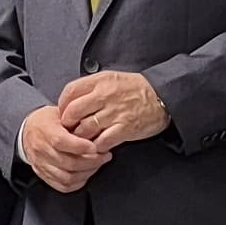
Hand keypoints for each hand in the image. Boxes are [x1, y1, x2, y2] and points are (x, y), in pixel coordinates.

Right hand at [19, 103, 105, 191]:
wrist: (28, 131)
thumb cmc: (48, 121)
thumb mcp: (61, 112)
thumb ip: (77, 119)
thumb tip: (96, 127)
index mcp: (46, 131)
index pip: (61, 141)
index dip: (80, 146)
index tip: (96, 146)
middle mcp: (42, 150)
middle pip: (68, 163)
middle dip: (92, 161)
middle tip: (104, 156)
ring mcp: (42, 165)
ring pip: (67, 177)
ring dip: (87, 173)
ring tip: (98, 164)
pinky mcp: (44, 175)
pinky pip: (63, 186)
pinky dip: (78, 182)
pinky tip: (86, 173)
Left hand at [54, 69, 170, 148]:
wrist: (163, 96)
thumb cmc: (136, 88)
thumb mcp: (112, 78)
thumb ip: (92, 87)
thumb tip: (72, 100)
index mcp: (100, 81)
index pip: (70, 92)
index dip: (62, 105)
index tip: (63, 114)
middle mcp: (105, 96)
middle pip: (73, 112)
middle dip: (68, 124)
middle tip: (70, 130)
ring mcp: (115, 113)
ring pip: (85, 128)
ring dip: (81, 137)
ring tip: (83, 140)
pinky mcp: (124, 128)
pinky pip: (102, 141)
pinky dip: (96, 146)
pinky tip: (97, 146)